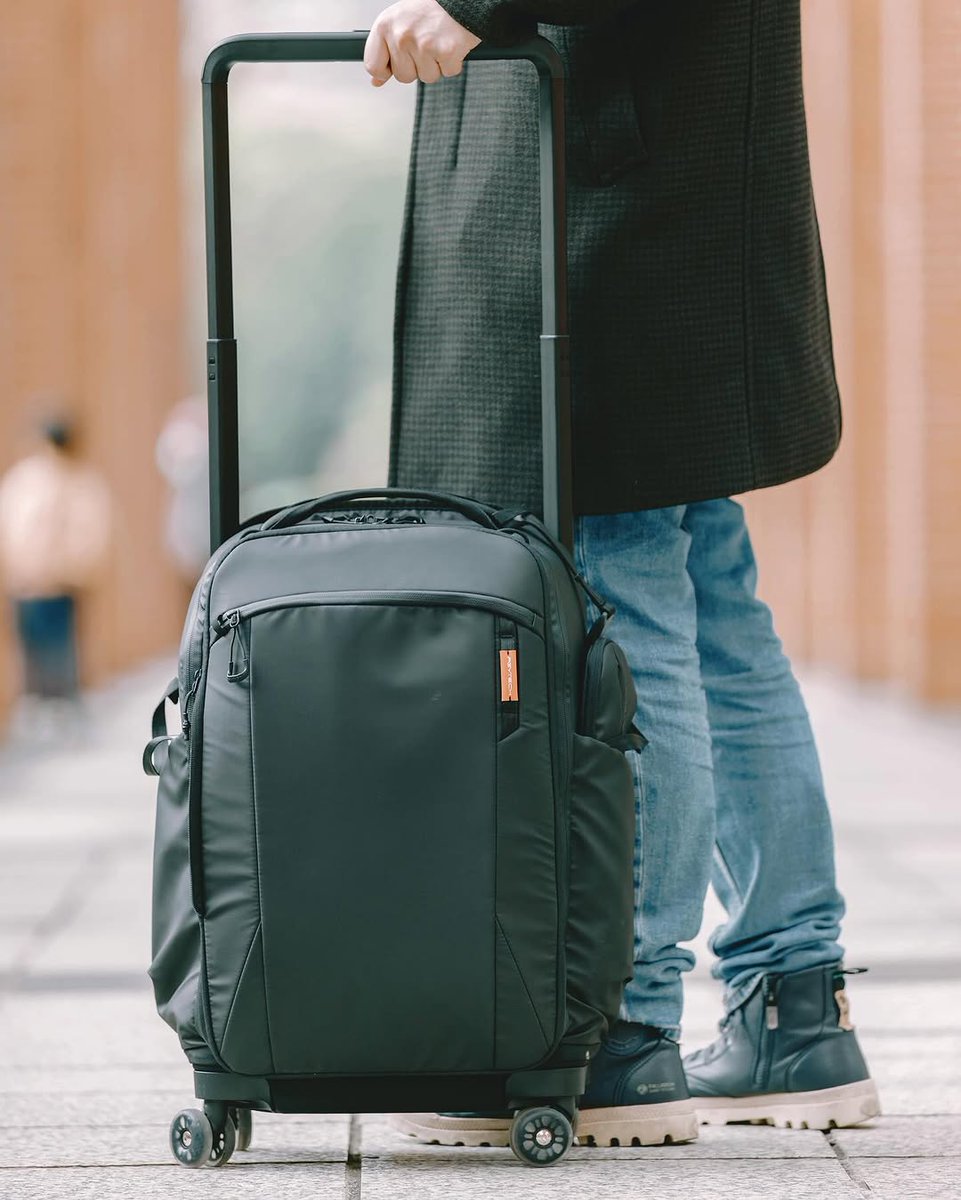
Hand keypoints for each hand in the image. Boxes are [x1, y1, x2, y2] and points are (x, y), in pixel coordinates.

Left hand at [365, 0, 480, 86]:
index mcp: (385, 25)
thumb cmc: (427, 10)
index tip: (395, 63)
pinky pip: (447, 73)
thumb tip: (376, 80)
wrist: (458, 0)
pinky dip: (451, 62)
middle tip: (423, 44)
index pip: (373, 66)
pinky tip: (449, 44)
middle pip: (402, 76)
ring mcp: (423, 45)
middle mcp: (401, 35)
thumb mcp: (398, 22)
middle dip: (415, 66)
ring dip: (434, 65)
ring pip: (425, 77)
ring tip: (436, 42)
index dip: (385, 69)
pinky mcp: (445, 52)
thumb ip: (385, 51)